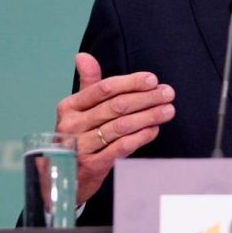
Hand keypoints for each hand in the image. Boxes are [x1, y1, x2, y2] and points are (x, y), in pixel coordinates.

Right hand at [54, 53, 175, 203]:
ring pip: (121, 126)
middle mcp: (72, 125)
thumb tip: (83, 55)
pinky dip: (140, 137)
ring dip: (149, 116)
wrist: (62, 177)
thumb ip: (88, 84)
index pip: (104, 88)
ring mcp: (81, 146)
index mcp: (69, 106)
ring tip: (168, 110)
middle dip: (146, 98)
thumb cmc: (77, 137)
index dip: (131, 82)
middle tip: (168, 93)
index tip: (153, 79)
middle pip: (116, 106)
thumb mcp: (78, 110)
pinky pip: (121, 147)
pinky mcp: (92, 165)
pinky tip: (154, 130)